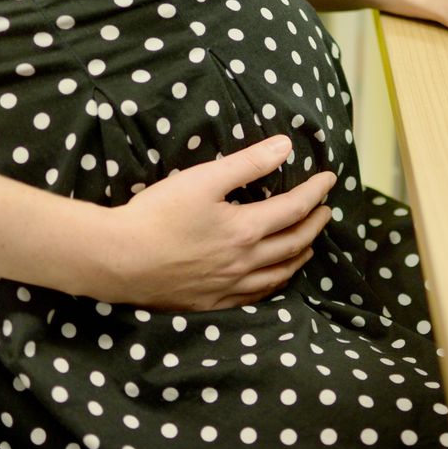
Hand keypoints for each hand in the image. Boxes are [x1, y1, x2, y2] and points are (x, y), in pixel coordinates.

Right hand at [106, 135, 334, 310]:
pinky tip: (275, 278)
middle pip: (294, 243)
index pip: (295, 208)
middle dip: (315, 224)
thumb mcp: (203, 179)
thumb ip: (247, 163)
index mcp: (246, 229)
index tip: (329, 179)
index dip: (316, 192)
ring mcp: (230, 285)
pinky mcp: (213, 301)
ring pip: (280, 274)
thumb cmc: (157, 215)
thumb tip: (285, 147)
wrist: (119, 260)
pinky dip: (276, 283)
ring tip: (310, 245)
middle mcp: (246, 261)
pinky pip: (257, 295)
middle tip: (326, 211)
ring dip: (300, 256)